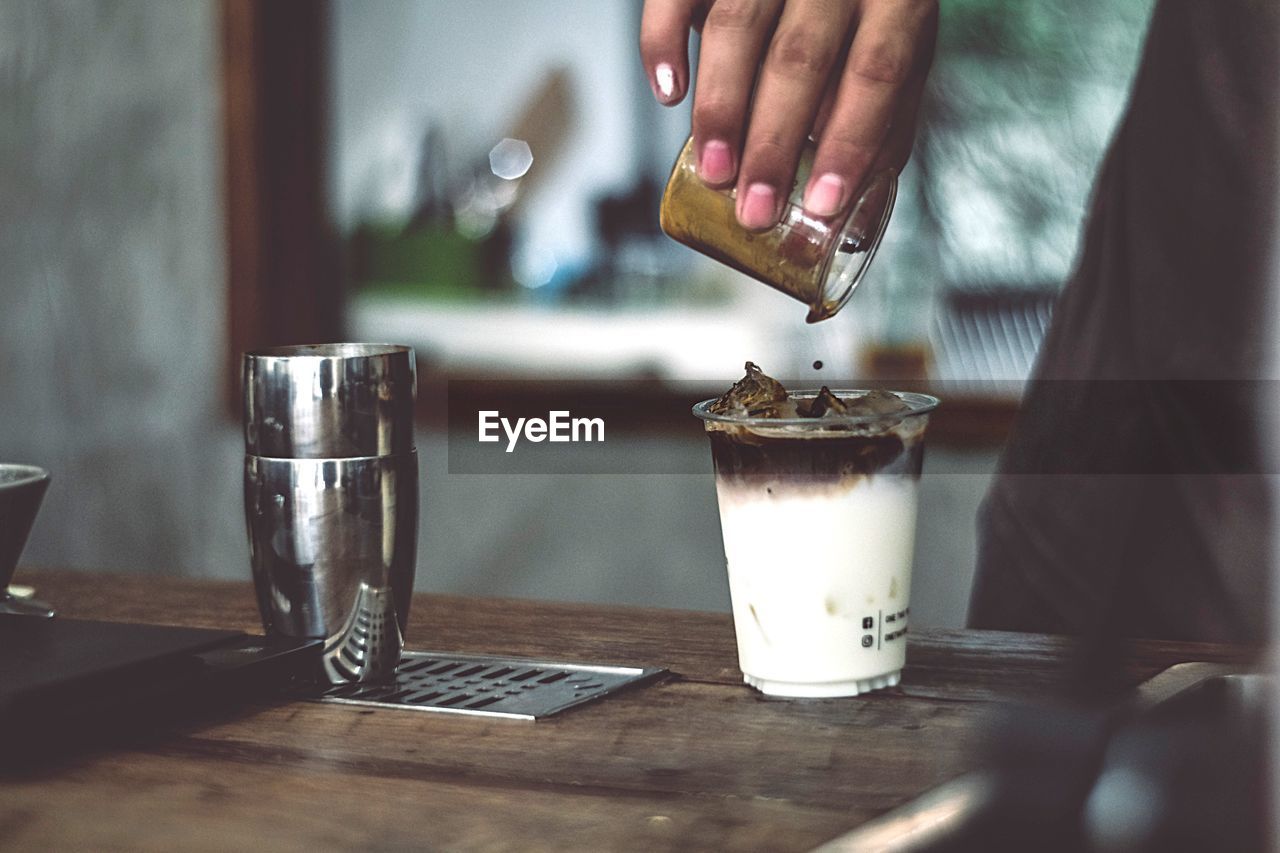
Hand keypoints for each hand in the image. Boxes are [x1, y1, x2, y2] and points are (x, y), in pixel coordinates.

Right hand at [641, 0, 936, 230]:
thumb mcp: (896, 36)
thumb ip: (886, 104)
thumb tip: (858, 199)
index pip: (877, 71)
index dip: (851, 140)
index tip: (823, 203)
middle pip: (801, 59)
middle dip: (773, 143)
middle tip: (754, 208)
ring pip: (739, 28)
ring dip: (722, 107)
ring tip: (715, 172)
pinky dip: (664, 43)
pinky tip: (669, 92)